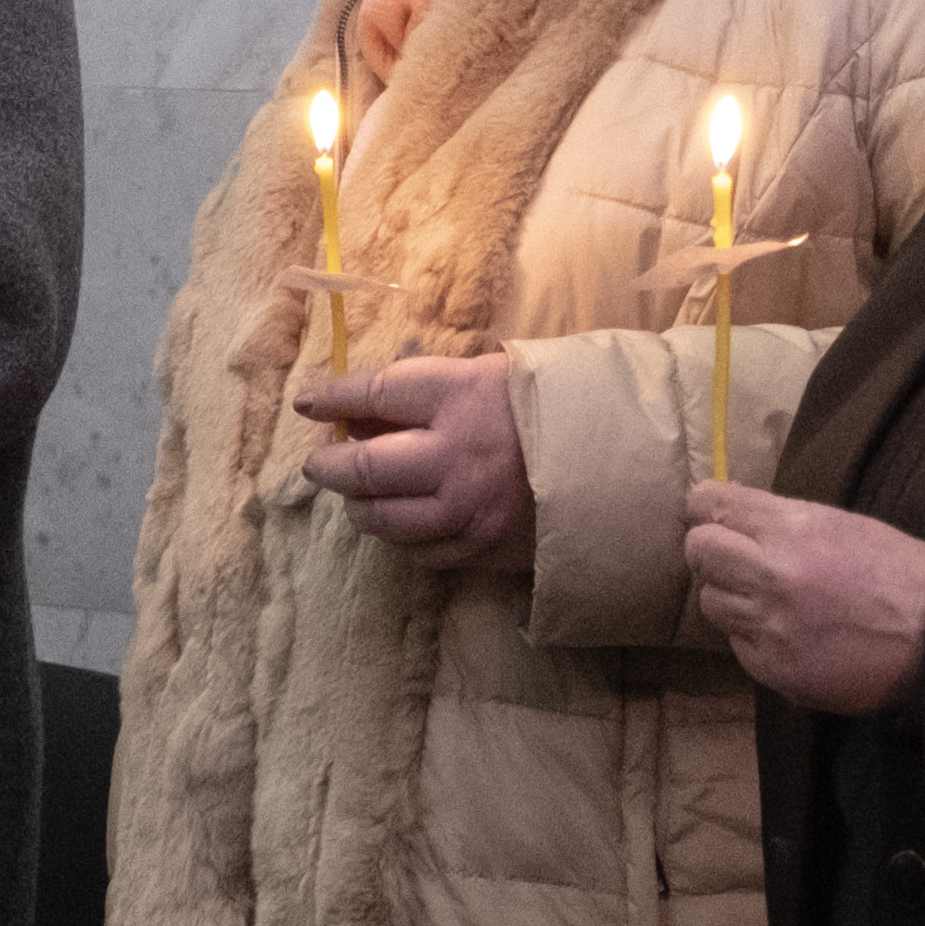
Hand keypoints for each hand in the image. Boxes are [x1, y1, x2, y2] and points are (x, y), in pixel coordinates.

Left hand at [295, 356, 526, 564]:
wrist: (617, 456)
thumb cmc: (547, 404)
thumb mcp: (487, 374)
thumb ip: (426, 390)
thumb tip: (362, 410)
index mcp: (458, 396)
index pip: (373, 393)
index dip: (332, 396)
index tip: (307, 400)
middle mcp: (455, 455)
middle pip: (365, 467)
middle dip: (328, 466)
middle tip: (318, 464)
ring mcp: (468, 508)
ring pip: (384, 519)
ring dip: (359, 507)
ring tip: (355, 497)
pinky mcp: (482, 546)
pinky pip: (420, 551)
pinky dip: (401, 538)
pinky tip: (400, 523)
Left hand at [682, 480, 924, 714]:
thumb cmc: (896, 572)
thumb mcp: (839, 524)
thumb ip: (778, 518)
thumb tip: (726, 510)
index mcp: (791, 528)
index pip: (708, 505)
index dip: (707, 509)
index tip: (711, 515)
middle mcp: (773, 574)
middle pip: (699, 552)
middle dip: (712, 551)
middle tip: (737, 559)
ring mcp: (771, 627)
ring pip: (712, 603)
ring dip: (733, 597)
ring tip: (771, 600)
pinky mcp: (776, 669)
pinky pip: (739, 646)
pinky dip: (755, 638)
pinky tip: (791, 633)